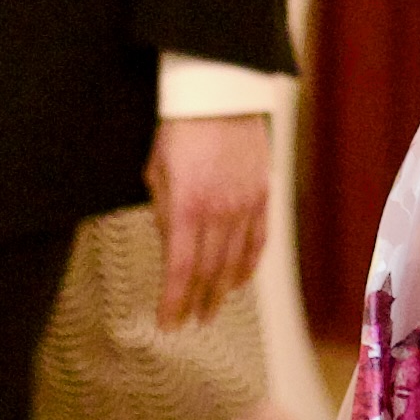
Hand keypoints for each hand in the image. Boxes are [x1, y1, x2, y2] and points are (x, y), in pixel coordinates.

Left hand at [151, 110, 271, 325]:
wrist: (220, 95)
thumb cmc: (181, 129)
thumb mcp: (156, 172)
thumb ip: (163, 214)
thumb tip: (170, 248)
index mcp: (187, 207)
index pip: (180, 269)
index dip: (173, 302)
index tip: (167, 323)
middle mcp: (219, 212)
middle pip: (208, 271)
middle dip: (197, 302)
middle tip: (189, 323)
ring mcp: (245, 205)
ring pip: (235, 261)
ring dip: (222, 290)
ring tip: (211, 310)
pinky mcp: (263, 195)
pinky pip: (259, 240)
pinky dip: (249, 265)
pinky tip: (239, 281)